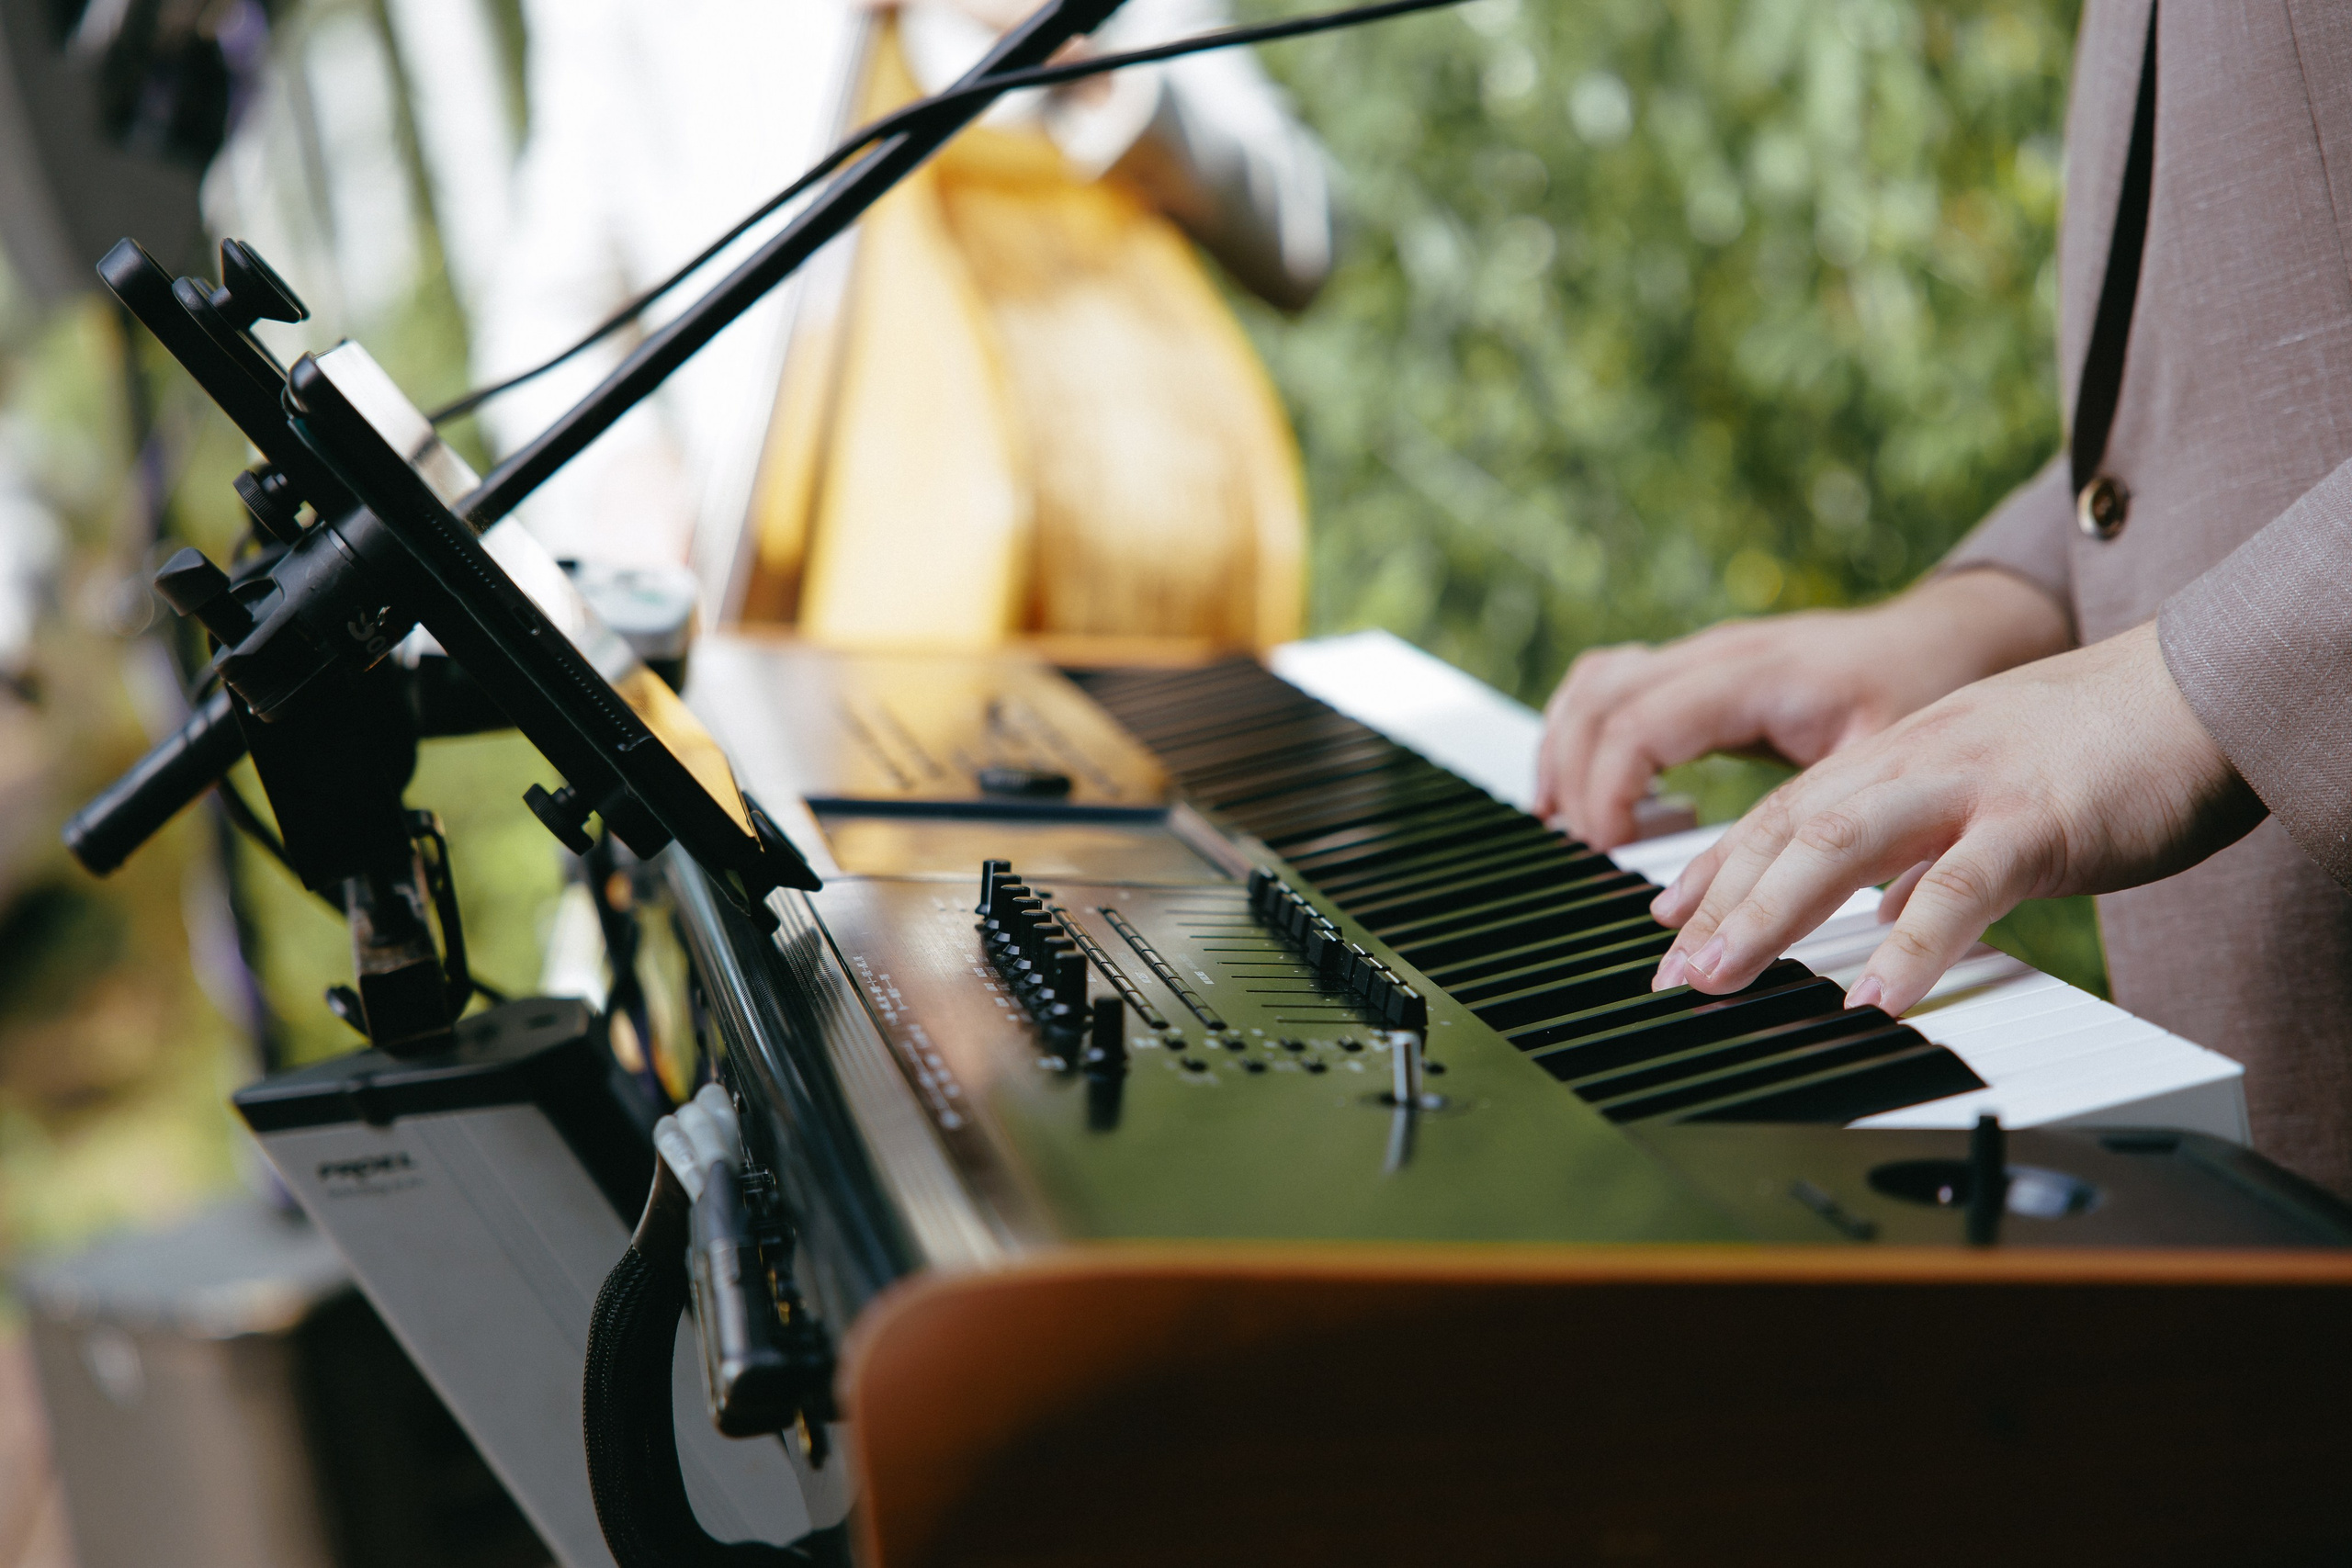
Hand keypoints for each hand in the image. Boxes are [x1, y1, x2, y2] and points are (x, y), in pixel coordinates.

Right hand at [1533, 570, 2070, 850]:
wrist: (1951, 636)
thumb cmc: (1933, 692)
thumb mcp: (1897, 760)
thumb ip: (1849, 829)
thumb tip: (1842, 917)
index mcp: (1760, 673)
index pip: (1641, 726)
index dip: (1610, 794)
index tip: (1611, 856)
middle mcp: (1720, 652)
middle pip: (1601, 703)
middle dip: (1577, 784)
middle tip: (1586, 860)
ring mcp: (1703, 652)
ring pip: (1594, 684)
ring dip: (1565, 751)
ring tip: (1565, 826)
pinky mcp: (1699, 665)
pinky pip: (1610, 681)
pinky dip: (1582, 730)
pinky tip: (1581, 784)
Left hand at [1647, 620, 2265, 1015]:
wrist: (2205, 687)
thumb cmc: (2103, 743)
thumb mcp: (1989, 784)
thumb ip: (1929, 841)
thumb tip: (1889, 909)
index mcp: (1900, 753)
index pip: (1785, 809)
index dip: (1717, 865)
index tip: (1665, 918)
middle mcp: (1915, 760)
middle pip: (1789, 826)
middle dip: (1717, 900)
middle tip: (1670, 971)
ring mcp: (1969, 785)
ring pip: (1841, 842)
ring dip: (1770, 914)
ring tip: (1722, 976)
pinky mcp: (2035, 821)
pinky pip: (1960, 888)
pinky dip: (1910, 948)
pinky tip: (1874, 1001)